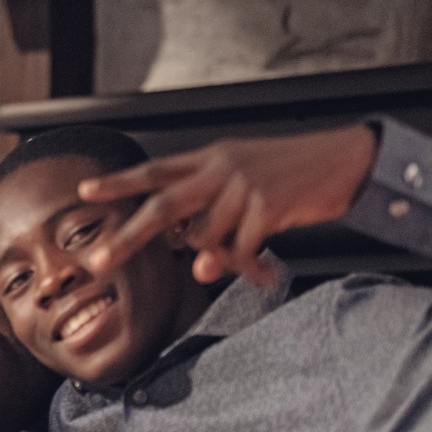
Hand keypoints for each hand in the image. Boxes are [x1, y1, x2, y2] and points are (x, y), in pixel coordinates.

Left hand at [79, 124, 377, 284]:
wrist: (348, 159)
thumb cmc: (294, 172)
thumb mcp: (245, 178)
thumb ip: (214, 212)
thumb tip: (196, 262)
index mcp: (209, 158)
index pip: (153, 171)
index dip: (117, 182)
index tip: (83, 191)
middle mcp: (219, 168)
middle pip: (161, 206)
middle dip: (127, 236)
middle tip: (99, 260)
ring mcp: (242, 186)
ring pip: (203, 237)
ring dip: (215, 260)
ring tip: (236, 266)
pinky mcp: (267, 205)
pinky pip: (241, 250)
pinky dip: (248, 268)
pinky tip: (264, 273)